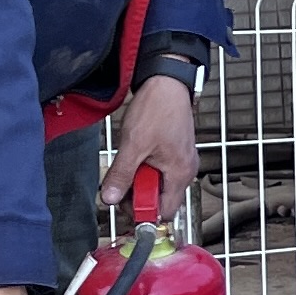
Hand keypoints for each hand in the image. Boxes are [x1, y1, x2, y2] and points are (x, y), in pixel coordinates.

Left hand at [114, 73, 199, 223]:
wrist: (167, 82)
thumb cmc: (157, 108)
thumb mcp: (133, 145)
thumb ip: (121, 175)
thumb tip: (109, 198)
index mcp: (179, 173)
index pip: (164, 212)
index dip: (142, 212)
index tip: (123, 203)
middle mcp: (185, 170)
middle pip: (160, 200)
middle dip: (137, 194)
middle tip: (121, 180)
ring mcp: (182, 161)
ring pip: (158, 185)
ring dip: (139, 179)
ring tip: (129, 161)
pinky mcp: (175, 152)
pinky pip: (159, 171)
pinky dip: (145, 168)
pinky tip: (136, 154)